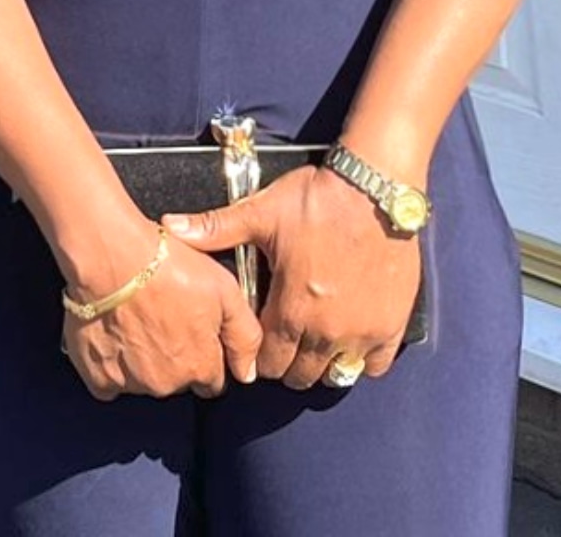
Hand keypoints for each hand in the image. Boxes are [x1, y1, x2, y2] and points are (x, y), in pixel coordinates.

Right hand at [61, 216, 261, 402]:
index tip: (195, 330)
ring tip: (137, 317)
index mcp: (199, 366)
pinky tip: (113, 332)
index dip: (207, 355)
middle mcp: (166, 384)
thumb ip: (244, 335)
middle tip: (165, 315)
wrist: (110, 256)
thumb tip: (248, 372)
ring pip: (144, 379)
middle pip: (177, 380)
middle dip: (175, 356)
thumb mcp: (224, 289)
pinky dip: (111, 363)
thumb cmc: (167, 266)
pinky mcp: (97, 376)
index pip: (212, 380)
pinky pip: (108, 381)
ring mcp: (130, 383)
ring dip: (144, 358)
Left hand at [162, 167, 422, 388]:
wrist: (375, 186)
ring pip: (334, 374)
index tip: (262, 336)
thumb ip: (216, 228)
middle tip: (288, 338)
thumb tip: (170, 227)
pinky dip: (363, 358)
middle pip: (299, 375)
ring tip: (318, 339)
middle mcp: (324, 332)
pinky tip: (353, 337)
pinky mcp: (391, 324)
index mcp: (290, 310)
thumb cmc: (317, 198)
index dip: (259, 353)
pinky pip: (375, 365)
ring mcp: (361, 332)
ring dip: (322, 363)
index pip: (266, 362)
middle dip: (288, 362)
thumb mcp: (263, 212)